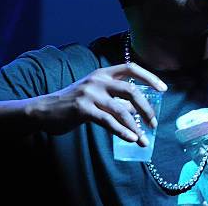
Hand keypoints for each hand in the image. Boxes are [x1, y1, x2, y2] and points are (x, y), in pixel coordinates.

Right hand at [27, 63, 167, 145]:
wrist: (44, 109)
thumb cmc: (73, 102)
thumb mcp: (95, 92)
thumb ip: (115, 97)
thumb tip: (137, 110)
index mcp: (103, 73)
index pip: (131, 68)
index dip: (149, 77)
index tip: (163, 89)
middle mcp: (98, 80)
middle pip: (131, 90)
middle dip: (146, 108)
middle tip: (154, 123)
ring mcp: (90, 93)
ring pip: (121, 109)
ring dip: (135, 126)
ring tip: (143, 140)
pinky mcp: (83, 109)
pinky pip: (108, 121)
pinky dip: (122, 131)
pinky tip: (131, 138)